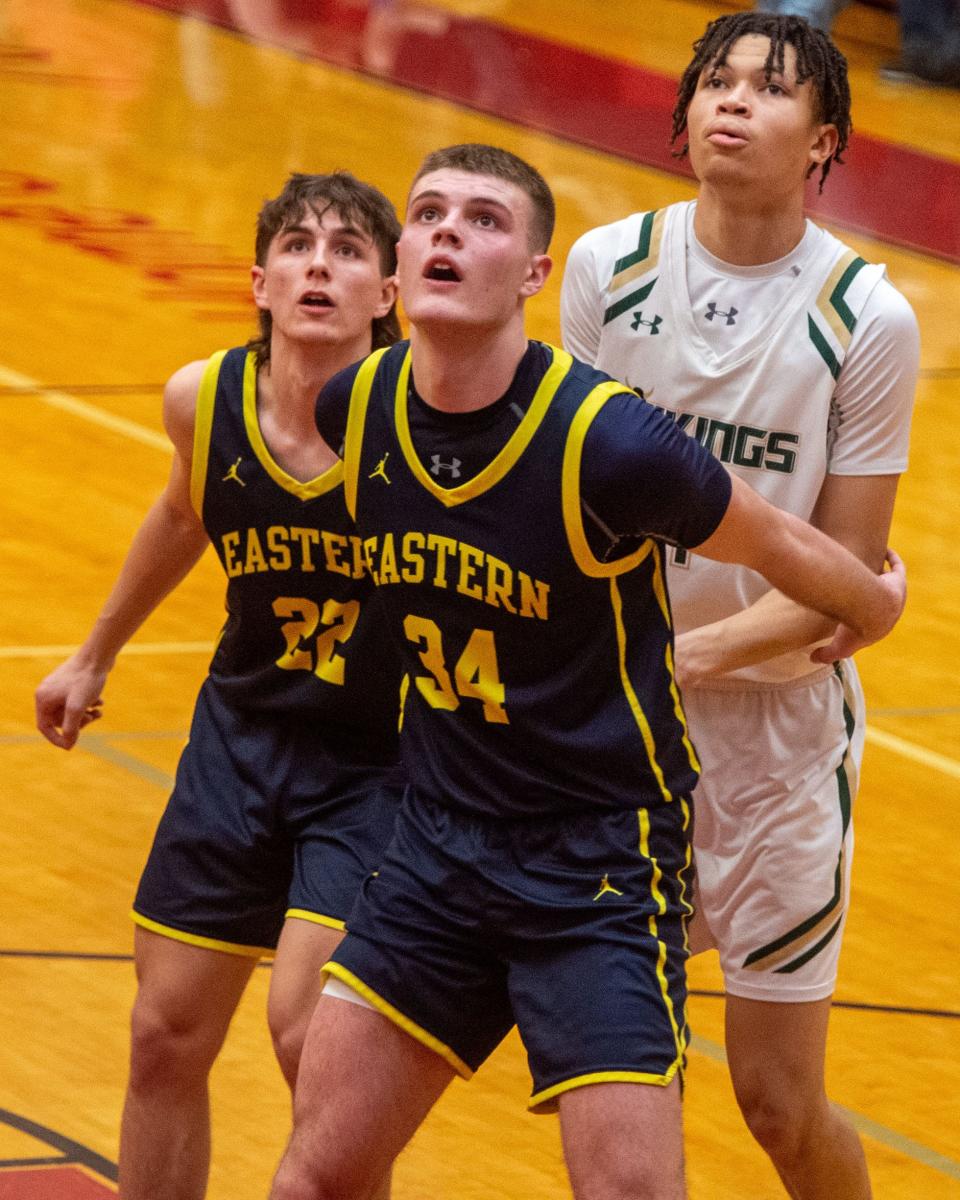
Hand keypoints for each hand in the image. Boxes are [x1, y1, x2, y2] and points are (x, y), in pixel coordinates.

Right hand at [35, 657, 107, 748]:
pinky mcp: (72, 683)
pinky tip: (101, 702)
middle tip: (92, 718)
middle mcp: (48, 692)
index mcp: (43, 698)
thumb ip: (71, 727)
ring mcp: (60, 687)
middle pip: (59, 719)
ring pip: (70, 711)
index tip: (70, 746)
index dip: (56, 738)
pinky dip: (88, 704)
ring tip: (99, 711)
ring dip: (85, 714)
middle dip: (77, 723)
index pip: (44, 726)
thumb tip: (68, 745)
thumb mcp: (77, 707)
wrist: (99, 654)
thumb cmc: (86, 679)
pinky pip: (77, 701)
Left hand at [811, 547, 905, 662]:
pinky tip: (883, 551)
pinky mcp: (898, 580)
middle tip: (858, 585)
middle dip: (874, 594)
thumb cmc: (856, 630)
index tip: (850, 608)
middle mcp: (891, 611)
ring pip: (890, 582)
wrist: (873, 612)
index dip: (862, 616)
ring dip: (883, 576)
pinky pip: (898, 567)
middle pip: (882, 600)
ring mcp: (896, 595)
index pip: (873, 622)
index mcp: (879, 627)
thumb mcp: (839, 647)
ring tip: (870, 567)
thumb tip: (811, 659)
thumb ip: (826, 654)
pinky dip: (891, 559)